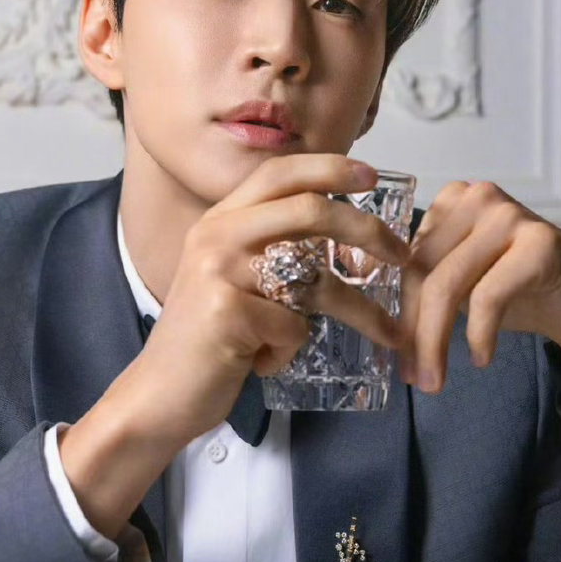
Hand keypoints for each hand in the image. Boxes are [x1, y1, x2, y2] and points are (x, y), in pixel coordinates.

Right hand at [132, 154, 408, 442]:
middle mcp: (215, 235)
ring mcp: (219, 272)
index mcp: (219, 220)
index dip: (329, 167)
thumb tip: (345, 235)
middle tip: (402, 255)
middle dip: (368, 230)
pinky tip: (261, 362)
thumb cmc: (207, 340)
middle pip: (310, 210)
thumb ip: (271, 249)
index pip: (279, 172)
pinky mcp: (228, 313)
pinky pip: (294, 328)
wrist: (158, 394)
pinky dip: (289, 352)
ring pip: (315, 280)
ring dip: (361, 312)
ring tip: (388, 332)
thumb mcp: (231, 278)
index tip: (370, 175)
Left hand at [396, 180, 560, 392]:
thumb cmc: (521, 292)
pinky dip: (478, 334)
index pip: (405, 257)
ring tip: (435, 380)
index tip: (393, 353)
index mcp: (451, 201)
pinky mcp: (539, 243)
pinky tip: (480, 357)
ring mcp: (508, 215)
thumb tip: (368, 315)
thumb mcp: (461, 283)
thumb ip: (421, 284)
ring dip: (435, 342)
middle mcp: (477, 197)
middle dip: (412, 331)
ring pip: (447, 285)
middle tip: (414, 377)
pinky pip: (488, 296)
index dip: (395, 309)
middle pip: (422, 270)